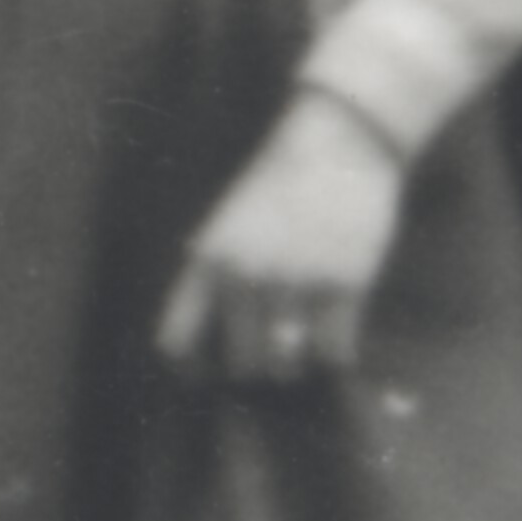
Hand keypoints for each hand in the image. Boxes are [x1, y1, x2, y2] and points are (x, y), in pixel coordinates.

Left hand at [153, 105, 406, 396]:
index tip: (208, 376)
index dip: (192, 368)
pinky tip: (337, 346)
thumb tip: (204, 327)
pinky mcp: (343, 284)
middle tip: (272, 361)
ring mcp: (293, 282)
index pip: (178, 340)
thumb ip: (215, 270)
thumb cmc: (282, 184)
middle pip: (240, 364)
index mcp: (207, 261)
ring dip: (295, 367)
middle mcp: (244, 277)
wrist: (337, 145)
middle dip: (257, 367)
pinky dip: (335, 356)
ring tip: (302, 356)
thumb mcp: (228, 223)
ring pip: (286, 363)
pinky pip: (334, 351)